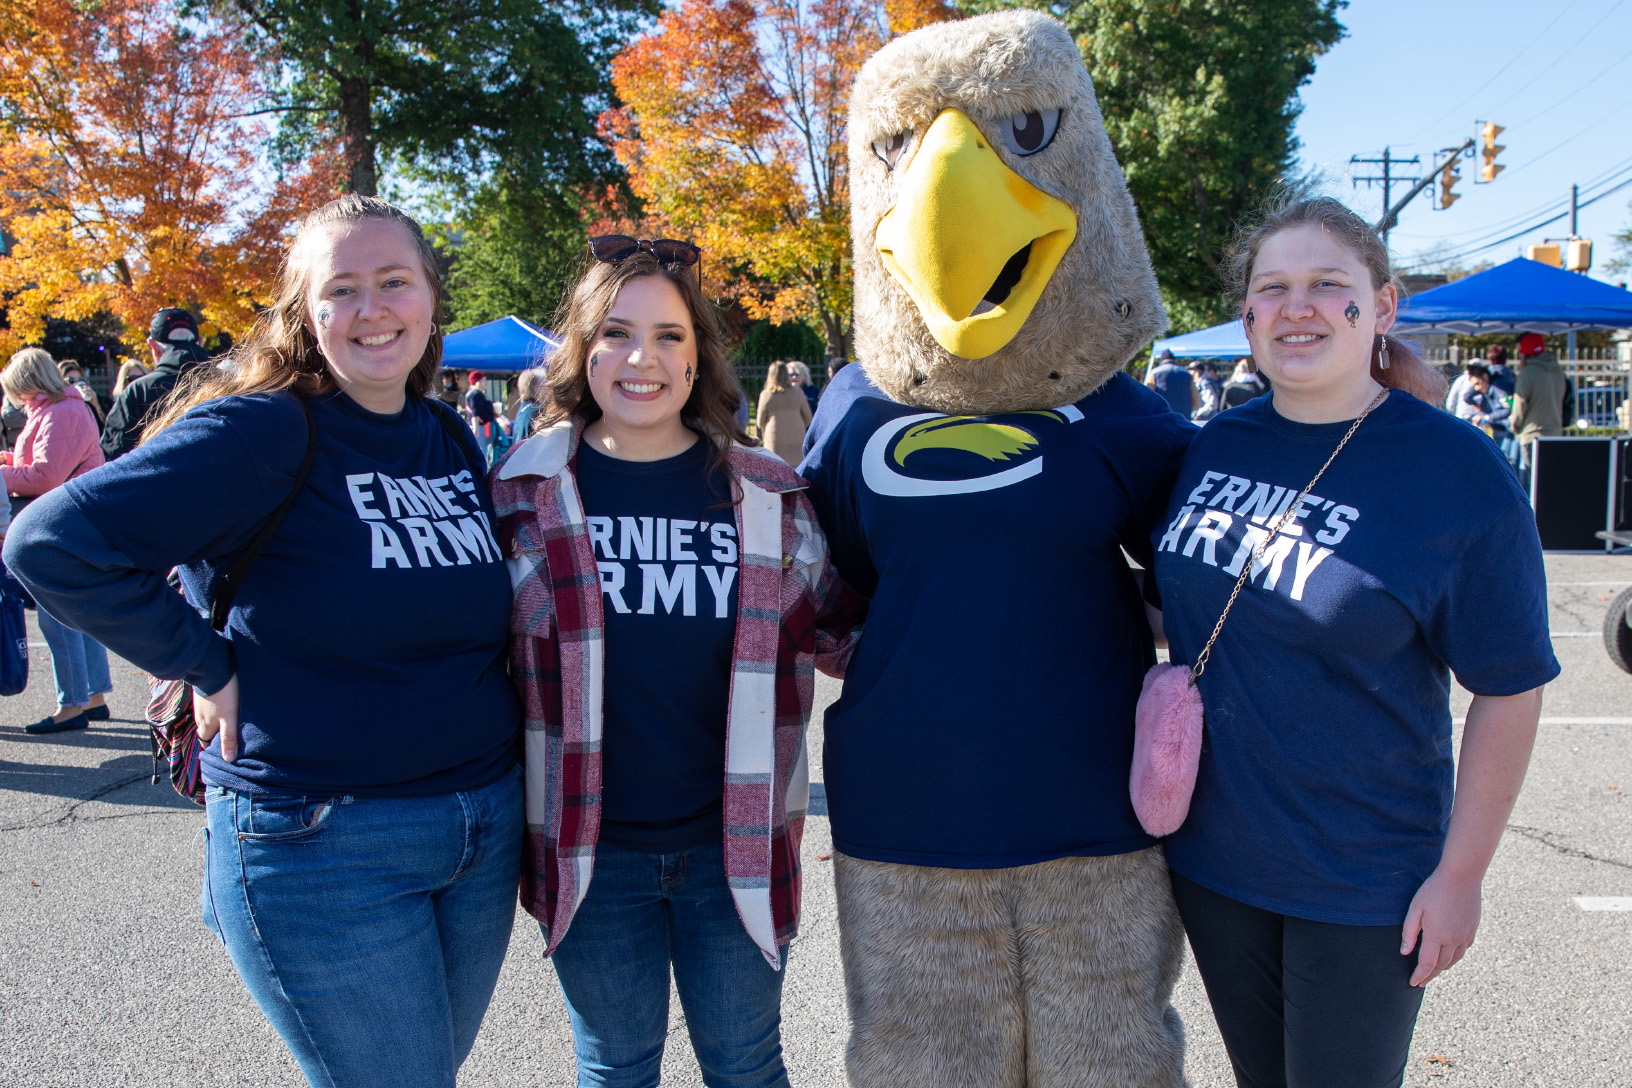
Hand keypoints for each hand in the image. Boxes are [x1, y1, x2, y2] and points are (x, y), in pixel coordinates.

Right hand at [193, 674, 240, 761]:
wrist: (212, 669)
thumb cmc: (223, 695)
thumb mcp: (229, 718)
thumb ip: (228, 737)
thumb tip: (228, 760)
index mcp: (205, 725)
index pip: (205, 742)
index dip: (212, 747)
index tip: (220, 751)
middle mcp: (199, 716)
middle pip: (205, 730)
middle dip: (213, 735)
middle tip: (225, 736)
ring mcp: (199, 704)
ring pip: (206, 717)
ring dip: (214, 721)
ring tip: (227, 721)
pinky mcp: (202, 693)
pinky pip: (206, 706)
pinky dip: (213, 709)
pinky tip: (222, 704)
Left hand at [1400, 866, 1481, 986]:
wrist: (1462, 876)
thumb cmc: (1434, 890)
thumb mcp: (1415, 908)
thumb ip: (1409, 932)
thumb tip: (1405, 952)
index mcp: (1437, 936)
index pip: (1427, 964)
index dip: (1419, 975)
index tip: (1413, 983)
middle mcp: (1454, 940)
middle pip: (1441, 965)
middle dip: (1430, 975)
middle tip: (1421, 982)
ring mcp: (1465, 935)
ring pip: (1454, 960)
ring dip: (1443, 968)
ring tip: (1433, 972)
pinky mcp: (1472, 929)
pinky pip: (1463, 950)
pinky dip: (1455, 957)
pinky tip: (1449, 956)